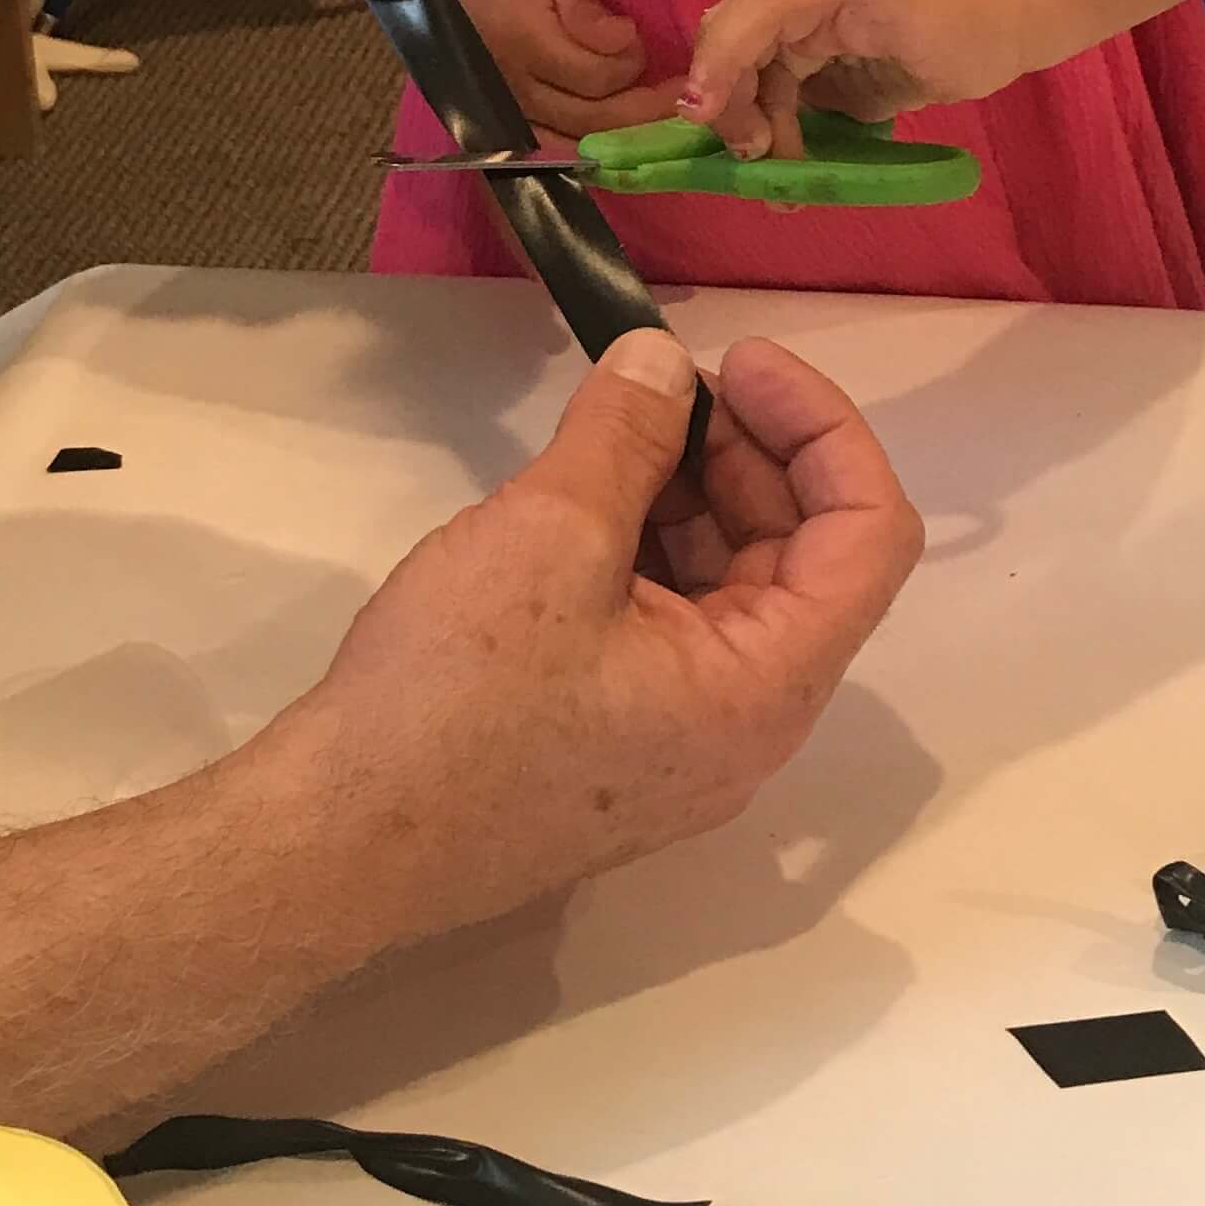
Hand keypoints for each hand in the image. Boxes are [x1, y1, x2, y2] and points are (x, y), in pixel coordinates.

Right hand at [272, 330, 922, 958]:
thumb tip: (664, 363)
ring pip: (731, 590)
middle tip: (659, 386)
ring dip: (691, 497)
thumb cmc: (455, 697)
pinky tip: (578, 503)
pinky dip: (646, 551)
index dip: (823, 428)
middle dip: (746, 454)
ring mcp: (684, 744)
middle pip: (802, 559)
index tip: (740, 363)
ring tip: (611, 432)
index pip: (869, 536)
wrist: (335, 842)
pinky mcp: (620, 745)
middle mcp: (749, 727)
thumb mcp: (548, 537)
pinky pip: (672, 630)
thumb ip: (625, 436)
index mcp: (766, 688)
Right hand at [428, 0, 677, 139]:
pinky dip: (595, 151)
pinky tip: (625, 142)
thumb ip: (585, 10)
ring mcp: (511, 117)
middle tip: (686, 96)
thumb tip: (625, 38)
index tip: (640, 40)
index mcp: (526, 43)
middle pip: (596, 118)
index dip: (631, 62)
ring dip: (629, 136)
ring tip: (666, 122)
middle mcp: (517, 90)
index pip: (597, 75)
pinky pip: (559, 153)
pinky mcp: (509, 132)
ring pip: (582, 142)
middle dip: (646, 109)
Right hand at [682, 0, 1032, 159]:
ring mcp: (810, 58)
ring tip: (785, 192)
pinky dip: (783, 152)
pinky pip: (787, 120)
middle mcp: (793, 23)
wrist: (1007, 12)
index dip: (713, 69)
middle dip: (730, 112)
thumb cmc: (961, 3)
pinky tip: (792, 184)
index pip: (735, 28)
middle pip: (732, 65)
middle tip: (758, 158)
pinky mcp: (830, 90)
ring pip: (756, 100)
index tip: (701, 116)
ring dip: (757, 143)